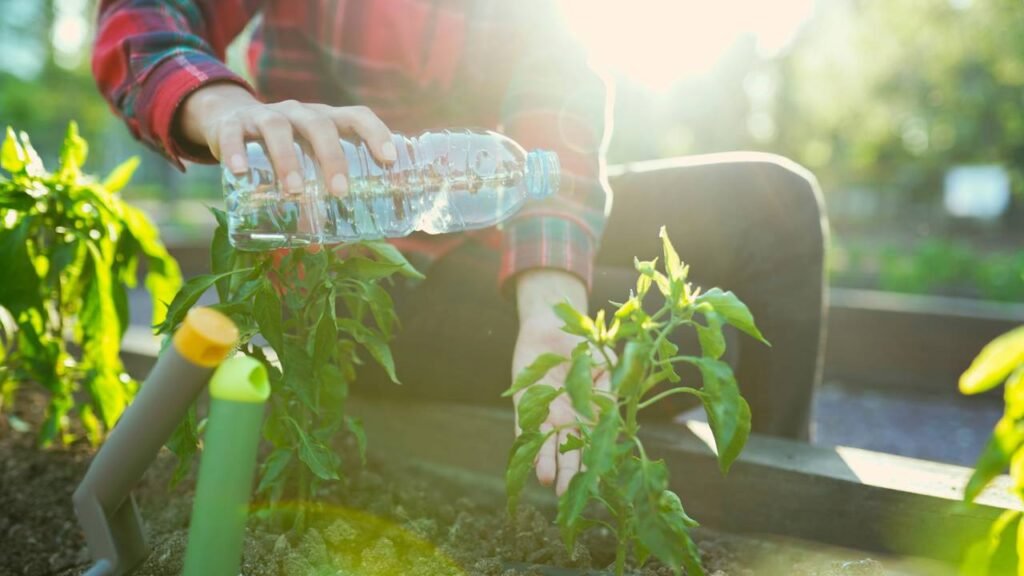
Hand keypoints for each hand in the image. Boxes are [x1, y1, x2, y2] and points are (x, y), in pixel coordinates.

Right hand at [176, 83, 396, 195]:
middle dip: (333, 158)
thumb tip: (340, 242)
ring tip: (294, 190)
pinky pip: (233, 135)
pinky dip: (235, 152)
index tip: (390, 160)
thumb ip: (323, 186)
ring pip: (278, 129)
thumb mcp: (308, 156)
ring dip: (288, 159)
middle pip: (320, 126)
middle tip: (339, 191)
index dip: (376, 133)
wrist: (228, 120)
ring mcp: (264, 116)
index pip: (357, 116)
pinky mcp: (232, 125)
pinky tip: (240, 173)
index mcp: (324, 119)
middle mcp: (298, 112)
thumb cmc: (284, 148)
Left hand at [513, 270, 610, 495]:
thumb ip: (607, 388)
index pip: (593, 444)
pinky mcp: (525, 404)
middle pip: (569, 452)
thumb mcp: (600, 366)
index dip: (595, 464)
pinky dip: (527, 442)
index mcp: (590, 413)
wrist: (551, 325)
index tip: (598, 483)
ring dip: (546, 463)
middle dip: (568, 473)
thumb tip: (616, 410)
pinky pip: (525, 427)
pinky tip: (528, 460)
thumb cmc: (581, 346)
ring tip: (547, 481)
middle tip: (566, 494)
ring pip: (547, 445)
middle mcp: (568, 419)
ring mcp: (546, 413)